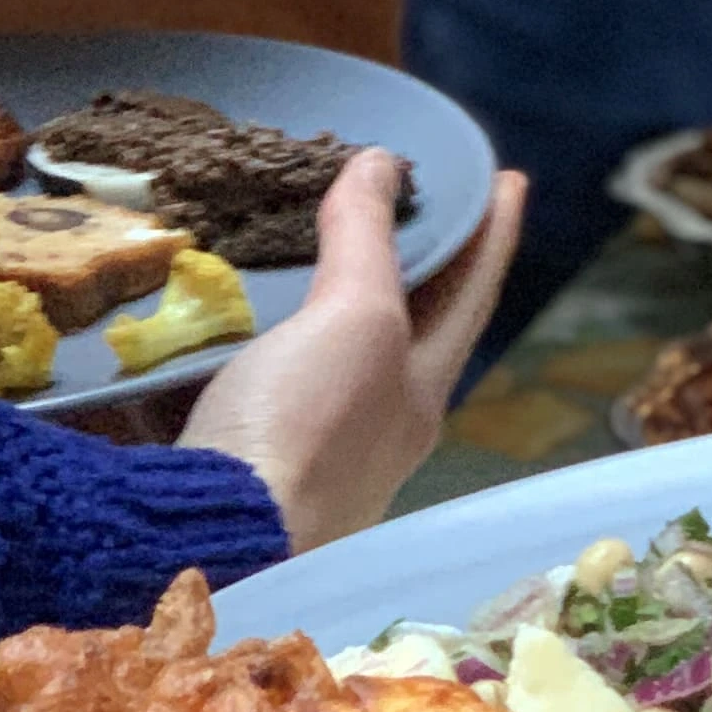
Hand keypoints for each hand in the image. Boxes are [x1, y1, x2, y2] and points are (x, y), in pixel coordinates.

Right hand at [179, 158, 523, 548]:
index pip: (470, 295)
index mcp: (417, 393)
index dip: (492, 233)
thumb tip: (380, 166)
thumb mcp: (355, 321)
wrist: (201, 545)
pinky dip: (228, 332)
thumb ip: (367, 243)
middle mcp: (367, 425)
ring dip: (305, 293)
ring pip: (313, 350)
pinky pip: (235, 375)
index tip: (510, 177)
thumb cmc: (305, 433)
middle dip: (397, 262)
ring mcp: (296, 447)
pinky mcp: (226, 453)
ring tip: (294, 231)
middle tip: (394, 197)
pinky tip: (206, 302)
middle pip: (394, 325)